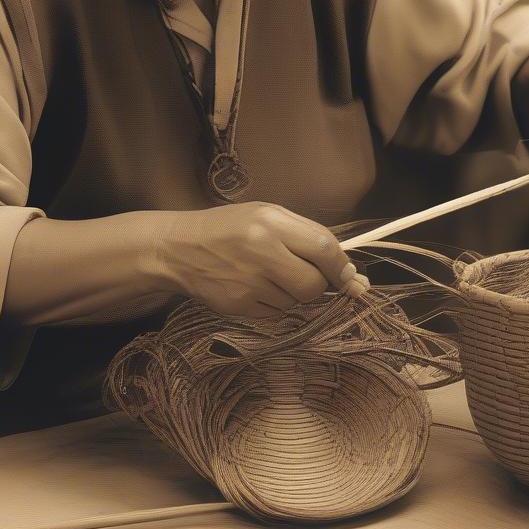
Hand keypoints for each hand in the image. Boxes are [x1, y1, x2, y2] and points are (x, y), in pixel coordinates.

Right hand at [153, 202, 369, 318]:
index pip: (324, 248)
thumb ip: (307, 235)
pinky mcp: (238, 306)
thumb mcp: (266, 214)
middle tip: (301, 272)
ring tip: (267, 273)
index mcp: (270, 222)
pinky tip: (253, 286)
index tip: (349, 275)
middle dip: (316, 284)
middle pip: (314, 285)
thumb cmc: (228, 227)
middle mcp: (260, 252)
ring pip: (296, 302)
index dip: (342, 266)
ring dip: (291, 292)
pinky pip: (276, 313)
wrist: (178, 249)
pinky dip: (273, 303)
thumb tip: (350, 272)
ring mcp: (248, 283)